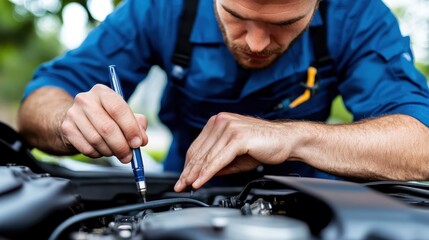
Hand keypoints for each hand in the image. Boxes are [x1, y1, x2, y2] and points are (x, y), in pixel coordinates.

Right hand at [61, 84, 147, 162]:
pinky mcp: (67, 128)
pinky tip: (102, 150)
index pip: (118, 109)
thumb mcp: (123, 115)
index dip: (130, 128)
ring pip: (96, 140)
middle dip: (121, 146)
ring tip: (115, 152)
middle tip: (129, 156)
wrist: (77, 120)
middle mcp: (86, 99)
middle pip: (107, 128)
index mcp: (103, 92)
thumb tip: (141, 139)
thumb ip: (137, 124)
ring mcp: (73, 114)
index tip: (138, 143)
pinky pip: (86, 148)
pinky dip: (98, 154)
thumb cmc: (105, 117)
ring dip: (110, 151)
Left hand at [174, 112, 293, 191]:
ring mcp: (229, 127)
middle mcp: (221, 121)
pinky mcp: (237, 137)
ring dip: (195, 174)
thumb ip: (219, 162)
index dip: (188, 164)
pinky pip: (217, 160)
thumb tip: (202, 173)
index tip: (183, 178)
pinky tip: (200, 181)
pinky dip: (207, 173)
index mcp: (219, 122)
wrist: (288, 140)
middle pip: (199, 151)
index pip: (197, 146)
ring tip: (186, 186)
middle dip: (188, 171)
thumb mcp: (235, 156)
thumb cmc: (264, 145)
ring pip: (206, 156)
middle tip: (179, 185)